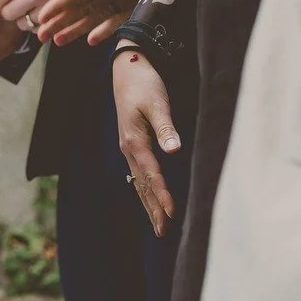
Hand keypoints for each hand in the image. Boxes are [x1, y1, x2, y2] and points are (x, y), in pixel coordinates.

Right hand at [112, 48, 179, 235]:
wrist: (126, 68)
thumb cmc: (144, 83)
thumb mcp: (157, 102)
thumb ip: (166, 127)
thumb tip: (174, 149)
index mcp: (134, 141)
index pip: (152, 175)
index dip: (162, 195)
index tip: (173, 214)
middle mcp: (128, 148)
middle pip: (142, 185)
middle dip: (153, 209)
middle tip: (163, 232)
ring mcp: (127, 147)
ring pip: (138, 182)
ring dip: (148, 204)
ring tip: (158, 225)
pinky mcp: (131, 143)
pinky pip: (137, 173)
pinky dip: (144, 190)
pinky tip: (147, 199)